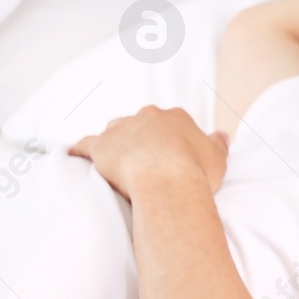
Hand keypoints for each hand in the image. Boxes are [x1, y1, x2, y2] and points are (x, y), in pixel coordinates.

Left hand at [68, 106, 229, 197]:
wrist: (167, 181)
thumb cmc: (195, 171)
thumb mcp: (218, 157)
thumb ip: (218, 144)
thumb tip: (222, 135)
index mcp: (175, 117)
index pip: (170, 123)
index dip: (169, 139)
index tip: (170, 153)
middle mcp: (146, 117)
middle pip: (140, 124)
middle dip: (141, 139)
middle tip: (145, 160)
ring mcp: (121, 129)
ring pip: (113, 132)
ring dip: (114, 144)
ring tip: (116, 162)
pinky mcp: (99, 146)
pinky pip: (84, 145)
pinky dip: (80, 151)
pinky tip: (76, 157)